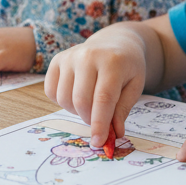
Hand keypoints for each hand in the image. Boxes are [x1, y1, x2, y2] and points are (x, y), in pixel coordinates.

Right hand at [45, 26, 147, 147]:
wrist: (115, 42)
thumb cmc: (127, 67)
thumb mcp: (134, 86)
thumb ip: (123, 110)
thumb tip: (114, 134)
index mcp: (112, 62)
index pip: (103, 99)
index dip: (99, 124)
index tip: (99, 142)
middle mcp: (88, 56)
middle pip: (81, 101)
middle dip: (89, 120)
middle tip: (98, 122)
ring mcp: (69, 56)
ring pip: (64, 98)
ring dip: (76, 111)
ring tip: (90, 104)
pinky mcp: (57, 59)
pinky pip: (51, 91)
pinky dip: (62, 101)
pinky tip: (76, 94)